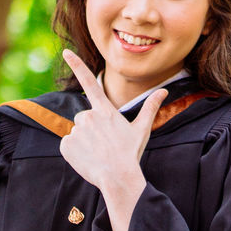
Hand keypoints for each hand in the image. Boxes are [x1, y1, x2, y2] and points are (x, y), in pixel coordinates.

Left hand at [59, 48, 167, 191]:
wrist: (118, 178)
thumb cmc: (130, 154)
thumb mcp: (142, 129)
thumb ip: (150, 108)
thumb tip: (164, 91)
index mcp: (105, 110)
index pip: (89, 82)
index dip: (77, 65)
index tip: (66, 52)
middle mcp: (88, 116)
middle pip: (84, 119)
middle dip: (91, 130)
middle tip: (104, 146)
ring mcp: (76, 131)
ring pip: (76, 133)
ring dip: (84, 142)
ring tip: (97, 155)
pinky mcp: (66, 145)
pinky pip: (67, 146)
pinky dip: (74, 153)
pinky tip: (87, 160)